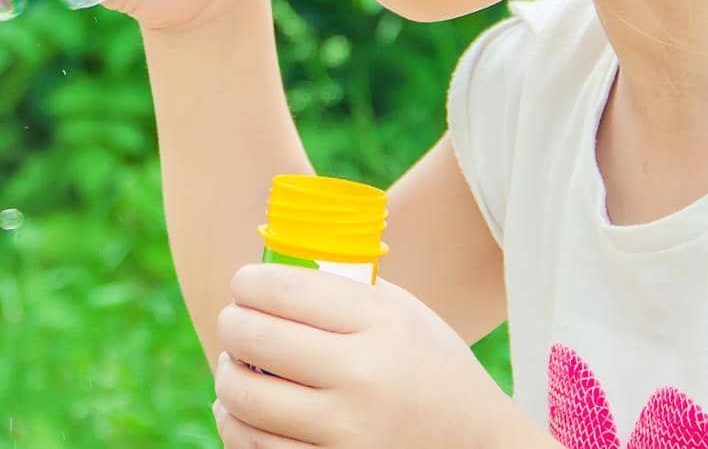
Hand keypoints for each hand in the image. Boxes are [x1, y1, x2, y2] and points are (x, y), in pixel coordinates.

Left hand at [210, 264, 524, 448]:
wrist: (480, 446)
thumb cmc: (429, 368)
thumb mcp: (402, 315)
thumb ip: (342, 292)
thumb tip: (267, 276)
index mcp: (381, 323)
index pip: (286, 289)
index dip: (249, 283)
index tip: (242, 285)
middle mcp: (363, 376)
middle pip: (255, 337)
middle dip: (231, 324)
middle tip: (233, 322)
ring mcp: (347, 431)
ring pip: (244, 396)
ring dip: (227, 377)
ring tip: (235, 366)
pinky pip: (255, 446)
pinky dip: (236, 424)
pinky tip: (240, 409)